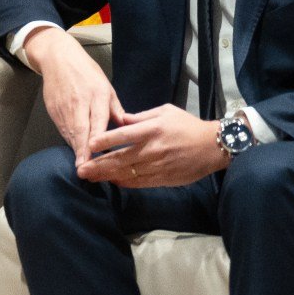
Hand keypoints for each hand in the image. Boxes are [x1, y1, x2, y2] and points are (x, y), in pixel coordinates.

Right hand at [24, 25, 124, 171]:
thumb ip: (115, 110)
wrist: (58, 59)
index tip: (98, 157)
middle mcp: (79, 104)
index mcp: (96, 96)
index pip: (97, 123)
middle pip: (80, 132)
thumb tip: (126, 129)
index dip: (96, 141)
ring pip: (70, 133)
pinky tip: (76, 151)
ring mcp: (64, 108)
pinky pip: (63, 130)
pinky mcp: (53, 111)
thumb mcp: (106, 87)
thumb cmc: (86, 72)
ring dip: (76, 150)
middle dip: (82, 152)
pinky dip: (69, 141)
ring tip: (83, 167)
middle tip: (85, 170)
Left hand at [81, 104, 226, 187]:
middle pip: (120, 158)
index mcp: (152, 130)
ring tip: (90, 177)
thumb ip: (140, 117)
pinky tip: (112, 181)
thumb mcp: (164, 112)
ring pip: (127, 173)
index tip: (88, 145)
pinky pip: (139, 182)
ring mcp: (158, 166)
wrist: (213, 146)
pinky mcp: (164, 178)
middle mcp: (152, 149)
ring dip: (107, 176)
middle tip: (80, 169)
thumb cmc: (187, 125)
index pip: (123, 135)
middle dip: (98, 165)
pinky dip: (124, 182)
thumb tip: (120, 118)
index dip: (105, 140)